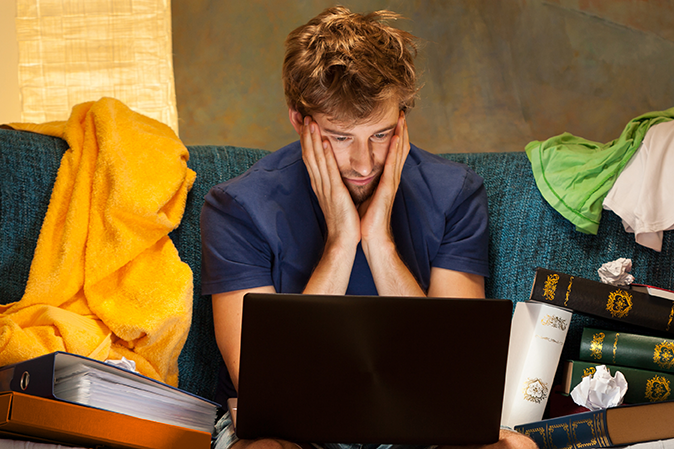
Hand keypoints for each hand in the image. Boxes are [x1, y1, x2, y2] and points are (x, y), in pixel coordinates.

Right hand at [299, 116, 360, 249]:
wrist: (343, 240)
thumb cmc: (343, 221)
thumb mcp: (336, 198)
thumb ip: (333, 185)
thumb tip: (333, 176)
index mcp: (320, 184)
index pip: (311, 158)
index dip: (307, 141)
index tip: (306, 125)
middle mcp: (319, 183)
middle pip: (309, 155)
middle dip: (306, 135)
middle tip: (304, 116)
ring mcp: (325, 187)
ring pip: (316, 158)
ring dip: (313, 139)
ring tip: (311, 122)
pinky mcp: (334, 191)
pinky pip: (329, 169)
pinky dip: (326, 154)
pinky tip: (324, 141)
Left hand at [359, 111, 409, 245]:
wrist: (371, 237)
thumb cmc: (367, 218)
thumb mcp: (366, 194)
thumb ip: (367, 181)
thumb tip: (358, 171)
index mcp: (385, 179)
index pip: (392, 152)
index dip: (395, 135)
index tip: (393, 119)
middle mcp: (391, 178)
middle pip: (399, 149)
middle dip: (401, 130)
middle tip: (401, 112)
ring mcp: (391, 182)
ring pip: (399, 153)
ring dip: (401, 135)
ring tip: (402, 118)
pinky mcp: (387, 188)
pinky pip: (392, 165)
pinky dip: (395, 150)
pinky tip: (396, 137)